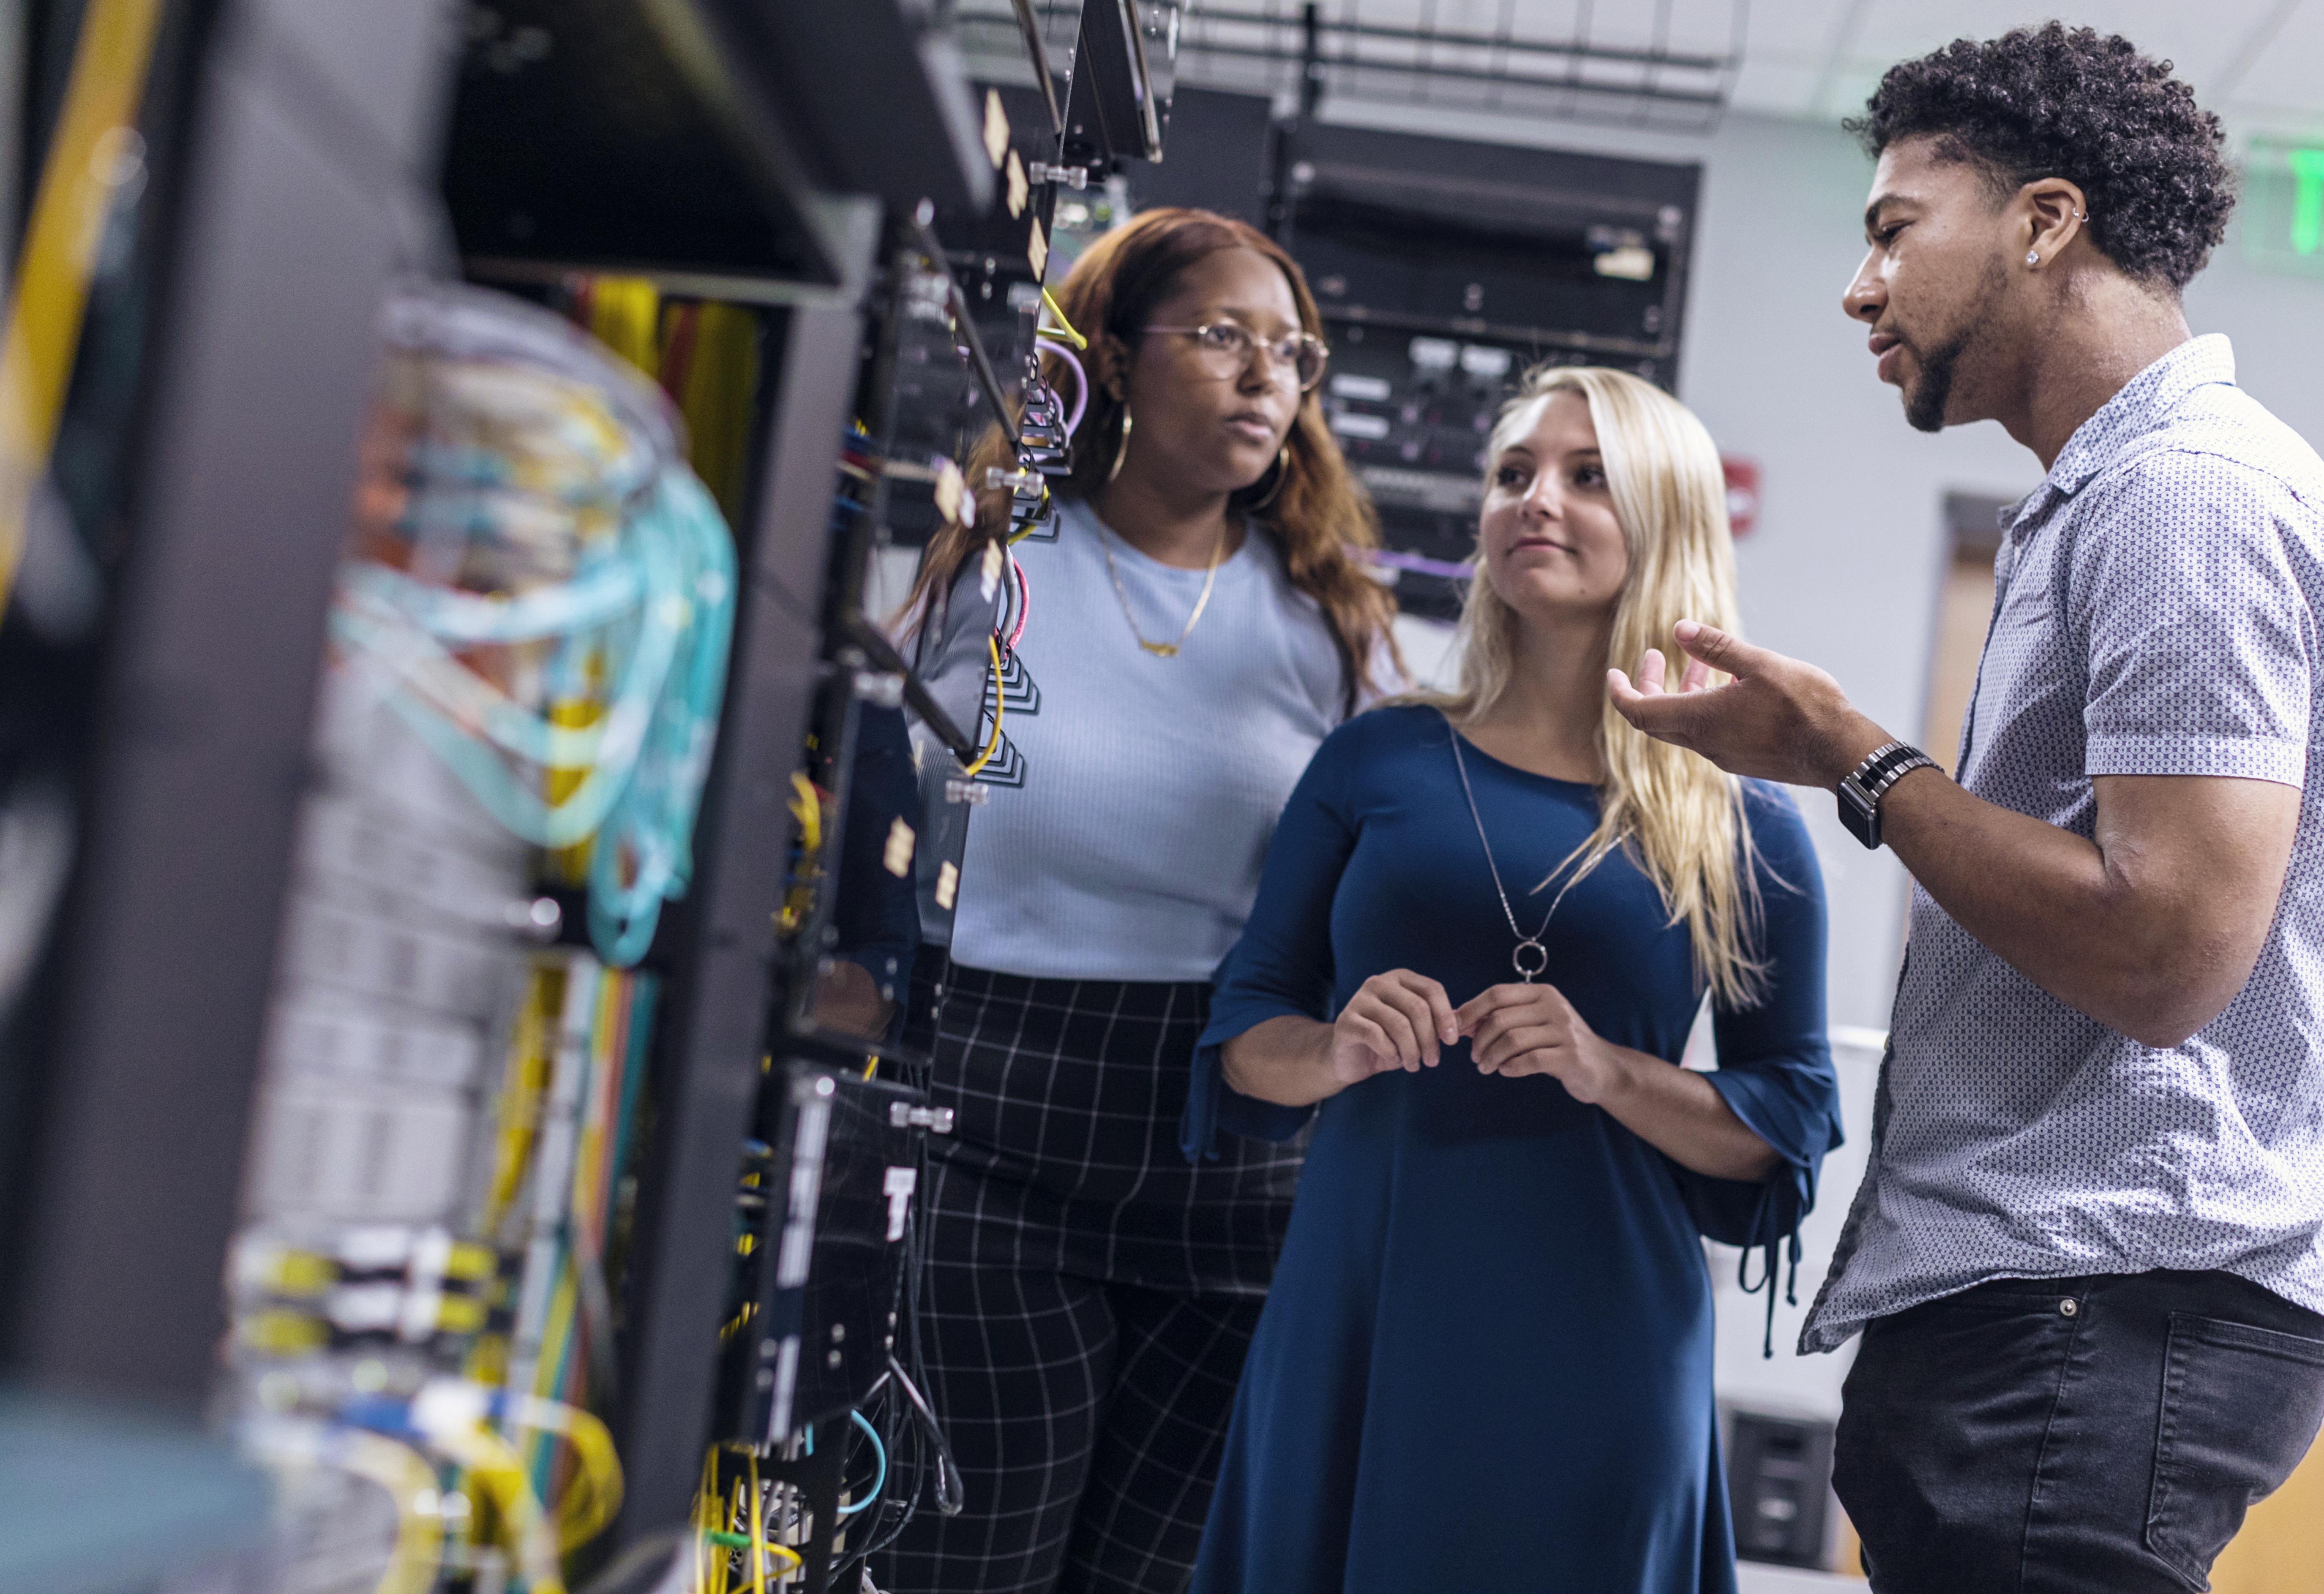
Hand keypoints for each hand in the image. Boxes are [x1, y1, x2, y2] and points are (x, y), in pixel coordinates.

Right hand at [1331, 969, 1457, 1085]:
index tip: (1452, 1041)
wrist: (1348, 1058)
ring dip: (1413, 1051)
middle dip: (1430, 1039)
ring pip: (1400, 1024)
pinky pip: (1377, 1036)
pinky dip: (1391, 1053)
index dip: (1446, 1016)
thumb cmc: (1387, 1042)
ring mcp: (1360, 1000)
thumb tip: (1465, 1025)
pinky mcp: (1347, 1021)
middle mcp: (1378, 983)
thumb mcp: (1415, 1030)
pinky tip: (1393, 1059)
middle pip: (1418, 1008)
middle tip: (1433, 1061)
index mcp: (1399, 979)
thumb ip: (1436, 1023)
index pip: (1432, 989)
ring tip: (1414, 1065)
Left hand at [1456, 982, 1624, 1102]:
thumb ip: (1503, 1018)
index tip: (1455, 1028)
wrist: (1602, 1068)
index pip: (1497, 994)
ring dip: (1491, 1056)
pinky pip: (1530, 1060)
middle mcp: (1554, 1006)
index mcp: (1542, 993)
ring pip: (1511, 1040)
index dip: (1471, 1010)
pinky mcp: (1570, 1056)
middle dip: (1479, 1040)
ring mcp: (1564, 1031)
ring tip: (1486, 1067)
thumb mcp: (1534, 1023)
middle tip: (1475, 1058)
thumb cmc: (1559, 1044)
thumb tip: (1460, 1021)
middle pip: (1500, 1018)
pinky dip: (1511, 1067)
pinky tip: (1506, 1072)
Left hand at [1606, 619, 1886, 788]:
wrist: (1841, 753)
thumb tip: (1678, 629)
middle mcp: (1705, 744)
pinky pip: (1710, 733)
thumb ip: (1717, 647)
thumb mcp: (1759, 664)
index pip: (1638, 712)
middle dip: (1650, 685)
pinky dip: (1706, 706)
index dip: (1620, 692)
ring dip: (1685, 692)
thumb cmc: (1805, 706)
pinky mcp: (1743, 760)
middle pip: (1656, 719)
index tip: (1613, 672)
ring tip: (1704, 662)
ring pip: (1686, 724)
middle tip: (1657, 656)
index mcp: (1700, 721)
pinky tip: (1734, 685)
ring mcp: (1724, 756)